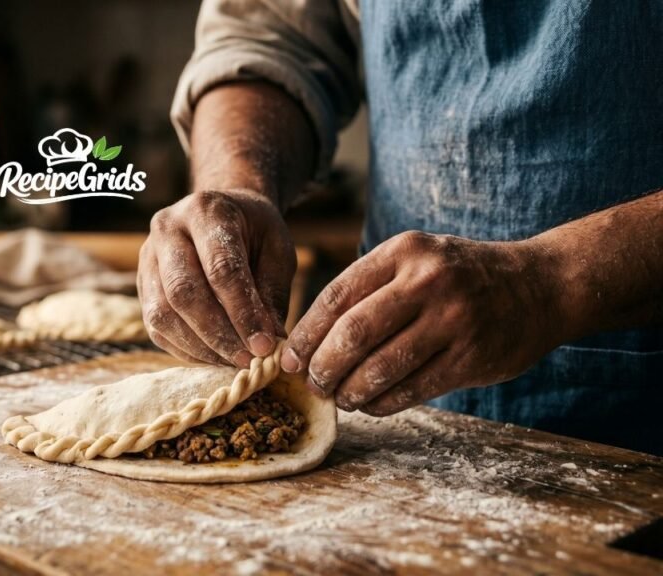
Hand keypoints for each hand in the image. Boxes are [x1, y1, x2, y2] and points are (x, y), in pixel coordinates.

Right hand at [138, 189, 296, 366]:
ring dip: (201, 347)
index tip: (265, 345)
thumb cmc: (255, 232)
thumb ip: (271, 294)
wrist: (220, 213)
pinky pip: (156, 326)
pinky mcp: (140, 284)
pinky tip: (215, 356)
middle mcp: (167, 229)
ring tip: (234, 361)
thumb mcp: (277, 251)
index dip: (243, 312)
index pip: (221, 268)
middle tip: (249, 360)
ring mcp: (147, 257)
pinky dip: (186, 349)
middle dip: (218, 334)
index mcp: (206, 211)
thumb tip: (269, 345)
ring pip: (163, 313)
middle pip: (184, 292)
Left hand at [282, 231, 563, 414]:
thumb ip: (367, 291)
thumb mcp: (414, 261)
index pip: (336, 296)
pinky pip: (413, 390)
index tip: (289, 359)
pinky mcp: (472, 357)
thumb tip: (307, 341)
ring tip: (340, 397)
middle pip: (353, 334)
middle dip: (323, 367)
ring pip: (381, 367)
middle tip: (313, 384)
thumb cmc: (459, 278)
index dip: (306, 334)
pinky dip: (382, 404)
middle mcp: (427, 281)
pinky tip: (371, 405)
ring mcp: (453, 320)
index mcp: (403, 252)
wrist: (541, 286)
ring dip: (351, 391)